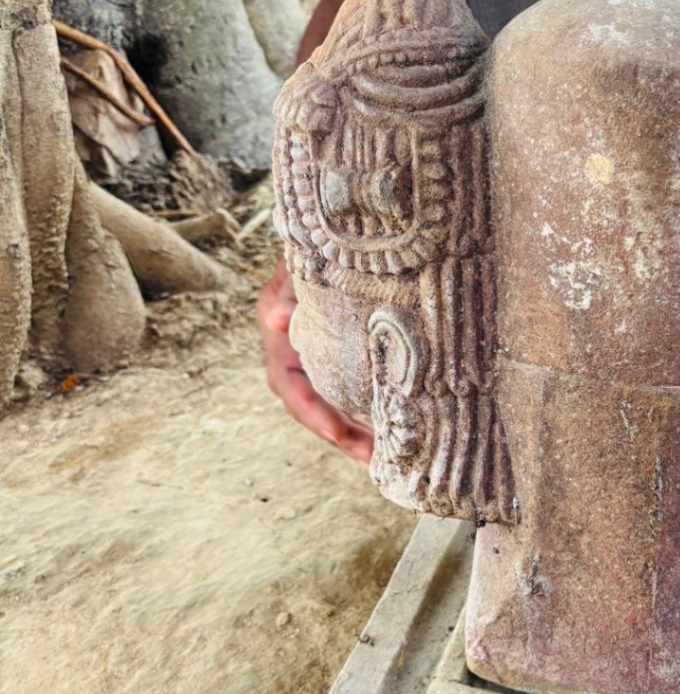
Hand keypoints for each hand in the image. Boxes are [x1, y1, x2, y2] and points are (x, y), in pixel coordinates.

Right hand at [258, 260, 373, 466]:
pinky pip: (349, 392)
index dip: (312, 412)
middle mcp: (295, 352)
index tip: (337, 434)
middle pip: (313, 406)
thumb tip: (275, 320)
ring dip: (356, 432)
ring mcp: (317, 358)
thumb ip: (289, 294)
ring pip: (332, 404)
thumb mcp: (301, 268)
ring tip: (384, 458)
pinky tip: (390, 433)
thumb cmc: (320, 247)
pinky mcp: (340, 358)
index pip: (289, 384)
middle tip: (372, 460)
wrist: (339, 234)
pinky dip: (366, 413)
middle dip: (341, 435)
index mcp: (280, 336)